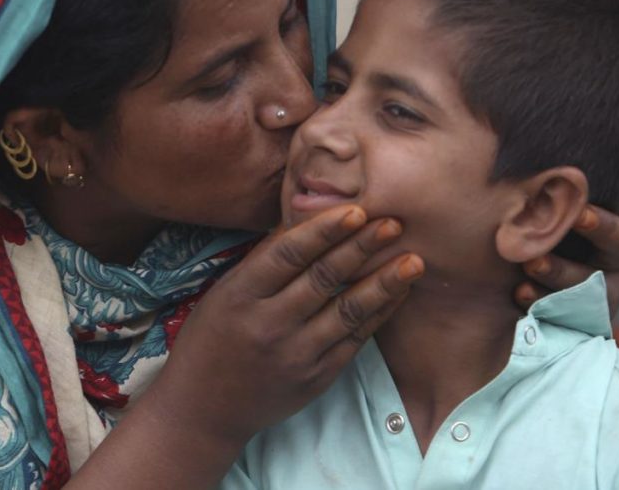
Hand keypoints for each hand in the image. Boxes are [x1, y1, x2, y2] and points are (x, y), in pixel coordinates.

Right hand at [68, 204, 421, 489]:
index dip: (324, 231)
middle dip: (362, 248)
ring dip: (384, 283)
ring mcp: (295, 355)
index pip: (288, 255)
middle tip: (393, 223)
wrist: (205, 409)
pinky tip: (397, 293)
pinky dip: (379, 314)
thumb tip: (309, 221)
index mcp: (240, 296)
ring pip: (348, 311)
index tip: (356, 210)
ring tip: (413, 260)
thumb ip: (263, 263)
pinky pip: (355, 340)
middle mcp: (269, 325)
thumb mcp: (224, 293)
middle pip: (323, 278)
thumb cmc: (212, 338)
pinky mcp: (316, 378)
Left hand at [514, 155, 618, 313]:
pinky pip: (566, 314)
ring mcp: (602, 290)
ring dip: (560, 268)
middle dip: (600, 225)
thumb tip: (518, 121)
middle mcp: (614, 255)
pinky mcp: (581, 321)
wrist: (526, 304)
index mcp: (610, 222)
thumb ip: (544, 183)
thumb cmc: (533, 238)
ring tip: (530, 260)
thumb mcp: (542, 209)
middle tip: (578, 214)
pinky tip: (519, 293)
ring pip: (588, 280)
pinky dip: (540, 301)